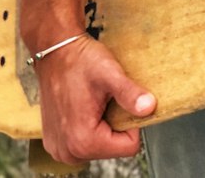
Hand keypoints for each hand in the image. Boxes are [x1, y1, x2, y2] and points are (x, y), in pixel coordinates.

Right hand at [34, 34, 155, 164]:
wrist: (55, 53)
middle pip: (114, 148)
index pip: (129, 147)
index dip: (132, 122)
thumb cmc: (79, 61)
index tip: (120, 101)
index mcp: (83, 140)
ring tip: (94, 103)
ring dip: (103, 126)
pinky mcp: (56, 143)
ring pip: (100, 146)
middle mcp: (69, 152)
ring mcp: (60, 150)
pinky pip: (85, 143)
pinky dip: (90, 127)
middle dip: (116, 124)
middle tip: (105, 100)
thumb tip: (149, 107)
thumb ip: (130, 93)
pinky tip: (84, 108)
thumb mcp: (109, 74)